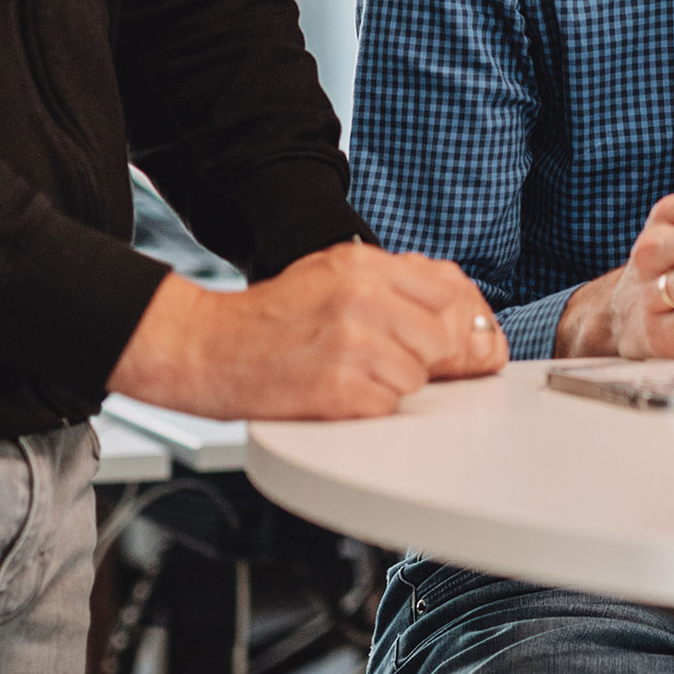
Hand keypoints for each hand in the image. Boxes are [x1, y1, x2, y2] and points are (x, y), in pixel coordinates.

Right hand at [107, 244, 504, 420]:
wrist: (206, 348)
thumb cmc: (268, 318)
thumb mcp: (329, 273)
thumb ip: (388, 282)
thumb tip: (450, 302)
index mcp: (362, 266)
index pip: (449, 290)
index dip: (462, 320)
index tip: (467, 340)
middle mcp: (361, 299)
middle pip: (443, 336)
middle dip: (436, 356)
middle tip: (412, 363)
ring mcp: (352, 344)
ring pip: (419, 375)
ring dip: (398, 384)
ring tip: (357, 374)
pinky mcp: (339, 388)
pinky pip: (389, 405)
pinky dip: (372, 407)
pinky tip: (341, 392)